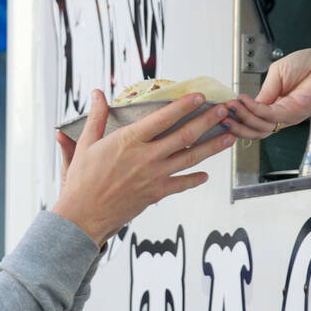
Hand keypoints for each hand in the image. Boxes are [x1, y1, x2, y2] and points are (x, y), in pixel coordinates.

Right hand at [53, 90, 234, 244]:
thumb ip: (96, 117)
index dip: (184, 106)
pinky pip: (181, 185)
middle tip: (224, 111)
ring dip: (212, 147)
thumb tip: (97, 94)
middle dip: (208, 122)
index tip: (199, 96)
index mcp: (130, 141)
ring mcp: (154, 176)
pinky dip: (195, 179)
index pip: (163, 118)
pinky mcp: (156, 194)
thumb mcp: (86, 144)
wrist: (83, 216)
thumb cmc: (82, 181)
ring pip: (190, 159)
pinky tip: (206, 174)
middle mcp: (147, 157)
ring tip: (229, 137)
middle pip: (185, 136)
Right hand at [221, 43, 310, 139]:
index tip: (221, 110)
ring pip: (259, 127)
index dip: (236, 116)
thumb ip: (263, 91)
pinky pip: (268, 115)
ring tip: (230, 107)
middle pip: (254, 130)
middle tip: (220, 116)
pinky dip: (253, 109)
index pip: (252, 119)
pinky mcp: (294, 112)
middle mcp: (281, 115)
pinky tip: (243, 101)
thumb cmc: (310, 64)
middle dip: (235, 124)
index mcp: (276, 106)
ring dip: (242, 117)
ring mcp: (288, 116)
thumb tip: (247, 104)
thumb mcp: (277, 75)